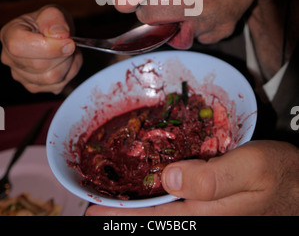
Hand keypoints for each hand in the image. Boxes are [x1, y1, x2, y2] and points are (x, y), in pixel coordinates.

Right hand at [0, 5, 82, 93]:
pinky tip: (66, 61)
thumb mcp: (52, 12)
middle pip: (39, 65)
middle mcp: (10, 58)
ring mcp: (20, 75)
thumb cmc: (48, 22)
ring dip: (68, 63)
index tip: (68, 41)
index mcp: (9, 35)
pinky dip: (69, 73)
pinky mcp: (34, 86)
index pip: (20, 46)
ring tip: (68, 50)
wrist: (52, 33)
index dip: (48, 47)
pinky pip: (56, 86)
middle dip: (63, 54)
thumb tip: (60, 35)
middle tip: (70, 42)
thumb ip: (54, 20)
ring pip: (50, 78)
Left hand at [86, 140, 298, 215]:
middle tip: (93, 207)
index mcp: (206, 214)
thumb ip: (212, 176)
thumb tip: (169, 177)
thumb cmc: (280, 174)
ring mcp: (207, 212)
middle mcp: (202, 217)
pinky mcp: (211, 203)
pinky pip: (177, 203)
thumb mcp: (251, 168)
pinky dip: (156, 198)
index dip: (121, 216)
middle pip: (154, 218)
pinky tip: (150, 188)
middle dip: (123, 213)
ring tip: (113, 199)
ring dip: (138, 206)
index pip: (154, 218)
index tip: (91, 213)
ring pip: (164, 211)